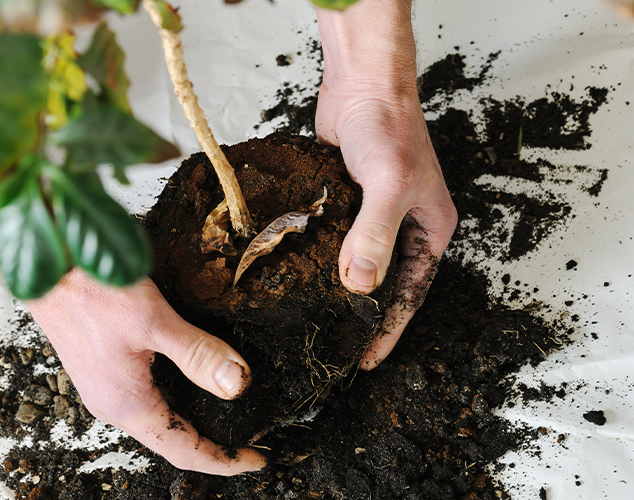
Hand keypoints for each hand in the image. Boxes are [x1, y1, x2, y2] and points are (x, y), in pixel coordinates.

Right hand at [25, 272, 266, 474]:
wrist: (44, 264)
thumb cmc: (89, 289)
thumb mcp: (154, 321)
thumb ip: (198, 354)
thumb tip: (236, 385)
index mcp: (126, 404)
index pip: (184, 450)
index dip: (224, 461)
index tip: (256, 459)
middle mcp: (112, 404)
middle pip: (171, 440)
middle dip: (212, 443)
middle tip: (250, 440)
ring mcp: (104, 388)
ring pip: (158, 418)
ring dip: (192, 421)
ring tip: (227, 415)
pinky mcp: (101, 368)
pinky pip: (144, 397)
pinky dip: (173, 399)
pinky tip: (189, 382)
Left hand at [315, 0, 457, 369]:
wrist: (361, 85)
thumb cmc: (389, 126)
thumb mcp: (389, 183)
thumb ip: (374, 233)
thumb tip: (360, 284)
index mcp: (429, 230)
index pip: (411, 293)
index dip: (390, 329)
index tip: (366, 359)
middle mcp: (402, 227)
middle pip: (384, 284)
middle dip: (362, 317)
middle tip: (335, 347)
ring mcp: (369, 216)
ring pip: (354, 264)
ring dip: (336, 289)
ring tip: (311, 320)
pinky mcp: (341, 204)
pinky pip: (331, 241)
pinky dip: (315, 258)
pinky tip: (293, 276)